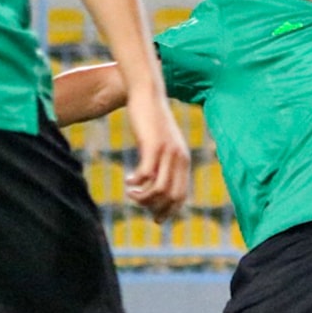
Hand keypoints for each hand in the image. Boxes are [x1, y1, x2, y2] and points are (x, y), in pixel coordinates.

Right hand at [125, 97, 191, 223]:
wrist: (148, 94)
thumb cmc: (152, 120)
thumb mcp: (162, 142)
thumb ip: (164, 160)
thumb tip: (155, 180)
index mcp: (184, 161)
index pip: (181, 196)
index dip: (169, 211)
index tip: (155, 218)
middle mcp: (179, 159)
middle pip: (171, 197)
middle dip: (155, 207)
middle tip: (139, 204)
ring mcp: (167, 152)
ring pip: (159, 189)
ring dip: (143, 197)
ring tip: (131, 193)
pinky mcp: (153, 146)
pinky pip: (146, 174)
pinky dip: (136, 183)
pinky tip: (127, 181)